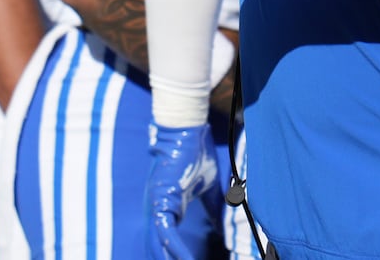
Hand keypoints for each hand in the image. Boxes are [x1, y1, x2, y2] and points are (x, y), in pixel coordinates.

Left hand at [145, 123, 219, 259]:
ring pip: (159, 246)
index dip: (175, 257)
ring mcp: (156, 207)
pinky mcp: (160, 202)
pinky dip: (175, 250)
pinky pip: (165, 233)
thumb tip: (223, 227)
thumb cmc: (196, 153)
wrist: (186, 131)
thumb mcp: (209, 186)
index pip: (167, 242)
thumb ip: (215, 207)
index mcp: (167, 208)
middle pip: (158, 249)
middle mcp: (157, 212)